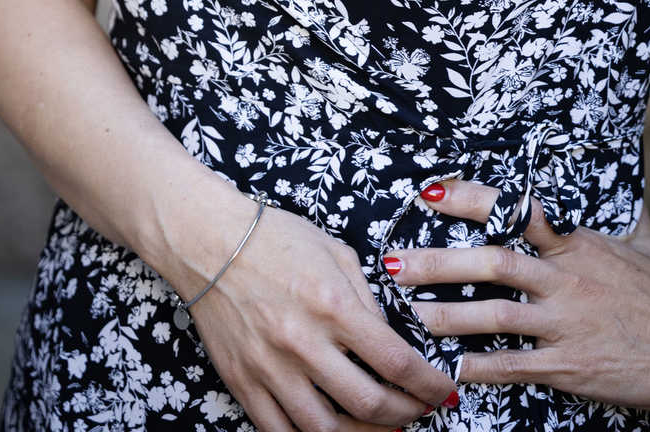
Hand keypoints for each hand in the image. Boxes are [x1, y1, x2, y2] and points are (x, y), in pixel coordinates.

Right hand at [176, 197, 457, 431]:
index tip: (441, 391)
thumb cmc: (275, 238)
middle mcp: (304, 342)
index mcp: (333, 304)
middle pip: (368, 404)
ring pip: (326, 431)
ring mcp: (271, 368)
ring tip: (380, 427)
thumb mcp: (335, 252)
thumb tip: (391, 338)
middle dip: (404, 415)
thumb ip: (366, 298)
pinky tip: (332, 431)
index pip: (395, 361)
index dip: (427, 385)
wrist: (208, 241)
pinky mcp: (243, 383)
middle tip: (417, 411)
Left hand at [382, 177, 649, 413]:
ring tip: (406, 317)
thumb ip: (613, 212)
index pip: (513, 211)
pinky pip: (515, 367)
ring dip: (446, 315)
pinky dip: (480, 369)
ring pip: (493, 314)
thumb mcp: (640, 240)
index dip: (469, 199)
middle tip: (391, 262)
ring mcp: (565, 322)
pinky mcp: (569, 365)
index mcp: (575, 243)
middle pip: (490, 262)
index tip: (429, 191)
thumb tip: (607, 179)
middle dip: (436, 262)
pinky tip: (449, 372)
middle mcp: (564, 278)